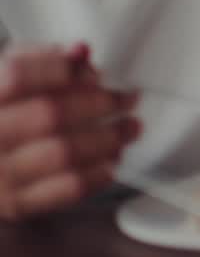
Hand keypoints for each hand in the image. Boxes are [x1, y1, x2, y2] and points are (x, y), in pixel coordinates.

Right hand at [0, 43, 140, 221]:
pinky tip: (113, 158)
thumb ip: (42, 59)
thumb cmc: (2, 112)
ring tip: (130, 127)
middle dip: (100, 103)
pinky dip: (100, 172)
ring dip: (109, 138)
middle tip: (127, 99)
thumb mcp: (8, 76)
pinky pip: (68, 189)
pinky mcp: (17, 204)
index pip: (18, 77)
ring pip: (65, 153)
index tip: (94, 72)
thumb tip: (81, 52)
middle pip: (50, 115)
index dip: (61, 70)